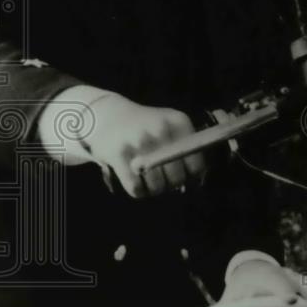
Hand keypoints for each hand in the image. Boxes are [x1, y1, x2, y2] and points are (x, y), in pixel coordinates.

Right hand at [81, 93, 205, 197]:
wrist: (108, 115)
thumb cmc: (146, 126)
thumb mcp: (171, 126)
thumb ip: (187, 147)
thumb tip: (197, 180)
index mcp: (178, 122)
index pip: (197, 163)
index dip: (191, 175)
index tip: (184, 174)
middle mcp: (161, 130)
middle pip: (177, 177)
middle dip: (172, 183)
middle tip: (165, 179)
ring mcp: (139, 142)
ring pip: (157, 186)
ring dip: (156, 189)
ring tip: (151, 180)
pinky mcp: (118, 155)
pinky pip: (136, 188)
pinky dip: (139, 191)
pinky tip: (138, 182)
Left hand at [220, 259, 306, 306]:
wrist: (250, 270)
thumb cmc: (239, 291)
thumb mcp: (230, 300)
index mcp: (259, 275)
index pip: (272, 280)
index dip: (281, 289)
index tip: (290, 301)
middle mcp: (280, 272)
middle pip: (296, 281)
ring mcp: (294, 275)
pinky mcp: (303, 281)